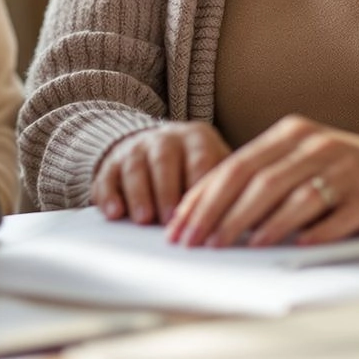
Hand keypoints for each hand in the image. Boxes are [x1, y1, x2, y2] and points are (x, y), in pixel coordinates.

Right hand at [92, 123, 231, 225]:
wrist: (151, 147)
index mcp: (197, 138)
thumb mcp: (215, 167)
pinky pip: (107, 176)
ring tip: (145, 220)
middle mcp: (165, 138)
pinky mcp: (112, 163)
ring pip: (136, 168)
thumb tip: (251, 220)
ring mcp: (136, 148)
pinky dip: (110, 195)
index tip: (205, 214)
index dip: (201, 187)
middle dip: (168, 191)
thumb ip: (229, 187)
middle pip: (165, 161)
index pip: (201, 159)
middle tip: (171, 219)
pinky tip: (115, 213)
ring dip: (140, 194)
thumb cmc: (194, 169)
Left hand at [165, 115, 358, 247]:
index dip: (203, 196)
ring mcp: (343, 167)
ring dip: (254, 225)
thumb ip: (270, 183)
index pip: (235, 164)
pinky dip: (307, 233)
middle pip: (254, 179)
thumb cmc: (357, 176)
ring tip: (229, 247)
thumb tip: (216, 219)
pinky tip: (288, 250)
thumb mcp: (309, 167)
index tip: (178, 224)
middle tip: (195, 241)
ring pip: (288, 196)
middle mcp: (315, 145)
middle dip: (218, 213)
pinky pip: (332, 216)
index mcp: (293, 134)